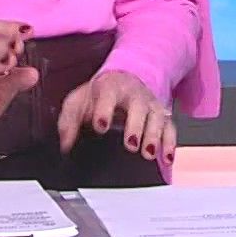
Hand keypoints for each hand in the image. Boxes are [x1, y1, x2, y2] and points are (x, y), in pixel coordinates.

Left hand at [58, 69, 176, 162]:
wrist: (124, 79)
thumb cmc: (101, 94)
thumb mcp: (79, 101)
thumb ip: (69, 121)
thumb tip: (65, 143)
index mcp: (111, 88)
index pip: (108, 96)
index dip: (104, 110)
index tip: (101, 125)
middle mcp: (134, 95)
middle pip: (138, 107)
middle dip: (135, 126)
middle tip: (130, 143)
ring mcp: (150, 105)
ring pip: (156, 118)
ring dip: (154, 136)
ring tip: (148, 152)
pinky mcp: (162, 116)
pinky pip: (170, 128)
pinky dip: (170, 143)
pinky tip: (167, 157)